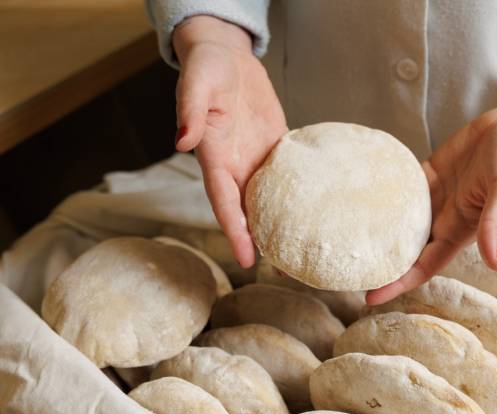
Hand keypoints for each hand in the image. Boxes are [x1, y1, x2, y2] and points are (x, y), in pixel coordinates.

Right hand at [173, 15, 286, 267]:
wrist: (226, 57)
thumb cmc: (206, 68)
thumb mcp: (195, 83)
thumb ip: (190, 111)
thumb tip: (183, 141)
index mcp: (214, 157)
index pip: (223, 203)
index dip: (234, 232)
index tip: (247, 259)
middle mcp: (235, 166)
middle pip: (247, 212)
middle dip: (262, 241)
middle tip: (283, 271)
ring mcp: (255, 160)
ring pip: (268, 201)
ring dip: (280, 226)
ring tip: (301, 253)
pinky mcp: (274, 149)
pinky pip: (287, 178)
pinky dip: (298, 197)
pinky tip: (314, 213)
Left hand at [366, 72, 496, 304]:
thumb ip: (495, 226)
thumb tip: (495, 264)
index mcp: (458, 231)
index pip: (422, 267)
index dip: (397, 284)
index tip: (368, 297)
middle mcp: (442, 219)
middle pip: (403, 250)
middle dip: (378, 264)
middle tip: (344, 270)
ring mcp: (433, 197)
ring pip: (398, 223)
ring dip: (375, 233)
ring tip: (343, 239)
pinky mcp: (428, 175)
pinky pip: (400, 189)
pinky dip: (381, 195)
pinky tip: (359, 196)